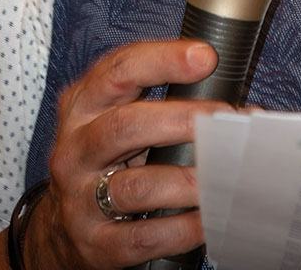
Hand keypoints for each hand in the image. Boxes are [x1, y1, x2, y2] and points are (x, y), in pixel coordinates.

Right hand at [27, 38, 221, 269]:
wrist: (61, 227)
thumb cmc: (108, 157)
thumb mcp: (118, 115)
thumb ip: (163, 98)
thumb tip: (239, 108)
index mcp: (83, 104)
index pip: (119, 70)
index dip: (164, 59)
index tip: (206, 57)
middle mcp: (76, 148)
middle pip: (127, 125)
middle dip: (183, 120)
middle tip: (224, 120)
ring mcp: (80, 198)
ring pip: (138, 186)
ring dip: (189, 180)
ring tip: (224, 174)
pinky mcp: (94, 244)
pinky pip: (144, 237)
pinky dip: (183, 228)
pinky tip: (208, 218)